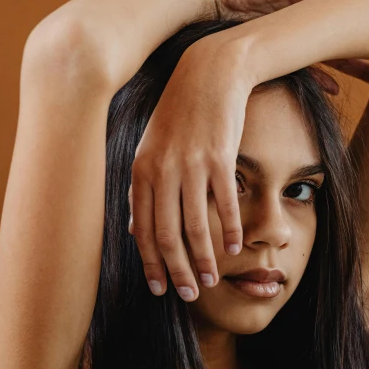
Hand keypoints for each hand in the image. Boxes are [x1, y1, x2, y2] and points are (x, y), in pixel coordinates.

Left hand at [128, 43, 250, 300]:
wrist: (208, 74)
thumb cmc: (178, 114)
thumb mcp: (150, 149)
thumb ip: (141, 189)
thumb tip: (134, 228)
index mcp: (140, 171)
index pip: (142, 231)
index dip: (151, 265)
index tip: (160, 290)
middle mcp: (161, 171)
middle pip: (167, 236)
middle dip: (178, 271)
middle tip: (190, 294)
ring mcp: (190, 164)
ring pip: (195, 226)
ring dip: (204, 259)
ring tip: (212, 279)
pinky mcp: (220, 156)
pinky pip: (224, 203)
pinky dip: (229, 229)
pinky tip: (234, 247)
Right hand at [193, 0, 368, 94]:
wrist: (199, 13)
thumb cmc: (215, 50)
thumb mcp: (247, 78)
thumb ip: (264, 95)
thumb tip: (271, 135)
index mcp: (285, 48)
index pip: (326, 60)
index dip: (350, 69)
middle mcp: (293, 25)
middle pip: (340, 37)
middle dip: (366, 49)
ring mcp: (293, 2)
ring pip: (337, 10)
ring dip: (363, 17)